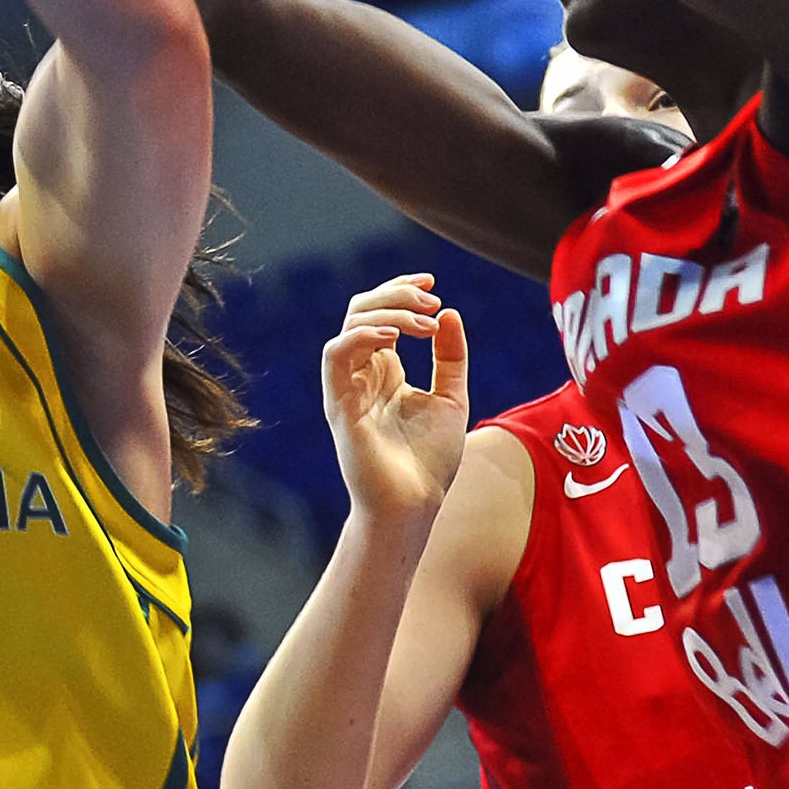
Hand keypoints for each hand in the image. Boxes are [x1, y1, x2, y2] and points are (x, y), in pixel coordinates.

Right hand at [321, 274, 468, 521]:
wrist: (414, 507)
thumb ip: (450, 357)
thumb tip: (450, 314)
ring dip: (388, 313)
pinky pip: (336, 354)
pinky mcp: (339, 404)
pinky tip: (396, 337)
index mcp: (382, 371)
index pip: (379, 313)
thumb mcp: (451, 399)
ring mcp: (347, 387)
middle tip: (432, 301)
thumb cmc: (429, 462)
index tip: (431, 281)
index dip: (400, 289)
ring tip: (425, 322)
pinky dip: (363, 335)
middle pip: (362, 310)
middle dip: (397, 295)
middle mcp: (361, 374)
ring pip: (350, 325)